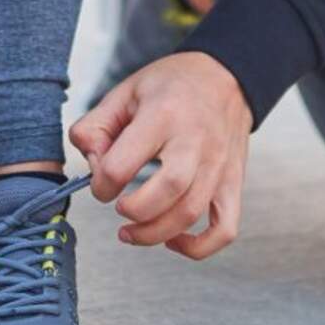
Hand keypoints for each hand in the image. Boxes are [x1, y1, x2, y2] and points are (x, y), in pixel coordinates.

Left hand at [68, 50, 250, 259]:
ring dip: (154, 234)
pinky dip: (199, 247)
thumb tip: (91, 163)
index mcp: (162, 116)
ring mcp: (218, 165)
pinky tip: (173, 241)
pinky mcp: (233, 183)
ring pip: (190, 214)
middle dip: (133, 211)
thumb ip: (95, 126)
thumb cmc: (171, 85)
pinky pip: (224, 229)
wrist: (225, 77)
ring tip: (131, 231)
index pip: (123, 165)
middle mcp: (195, 142)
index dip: (101, 184)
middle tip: (119, 208)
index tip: (101, 182)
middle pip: (166, 192)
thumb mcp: (125, 91)